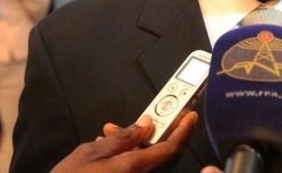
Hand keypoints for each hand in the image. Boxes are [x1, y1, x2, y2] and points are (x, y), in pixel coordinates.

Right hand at [52, 112, 197, 172]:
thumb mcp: (90, 153)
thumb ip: (122, 138)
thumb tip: (147, 124)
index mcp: (132, 168)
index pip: (169, 149)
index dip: (183, 130)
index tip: (190, 115)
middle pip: (158, 155)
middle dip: (150, 134)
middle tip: (133, 123)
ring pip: (144, 162)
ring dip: (134, 146)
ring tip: (107, 135)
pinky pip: (134, 169)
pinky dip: (127, 157)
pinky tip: (106, 151)